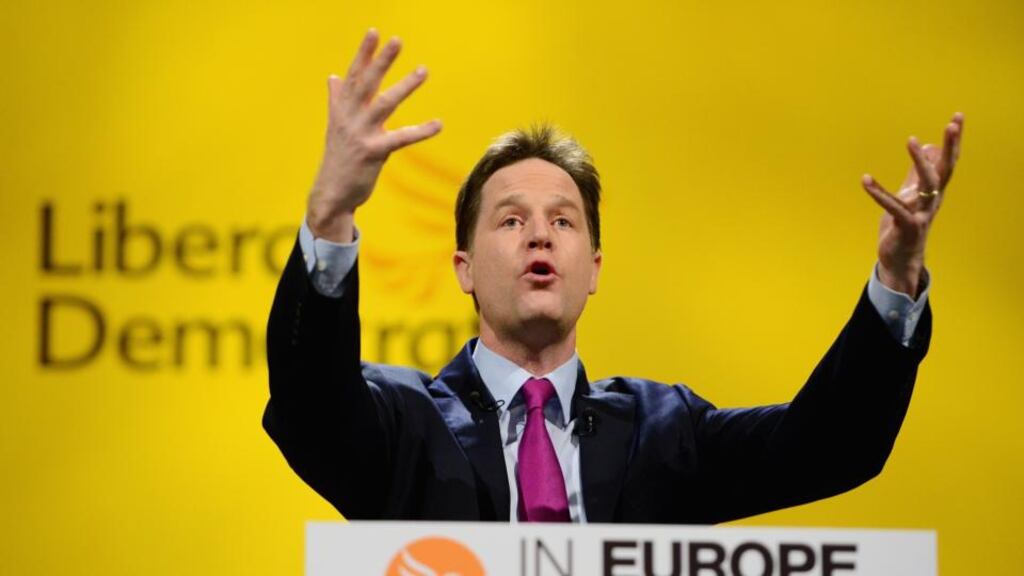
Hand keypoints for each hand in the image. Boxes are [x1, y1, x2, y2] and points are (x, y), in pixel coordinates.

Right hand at [307, 29, 442, 241]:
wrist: (331, 193)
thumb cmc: (338, 159)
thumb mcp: (335, 126)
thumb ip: (336, 100)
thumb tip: (333, 77)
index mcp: (341, 109)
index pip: (353, 75)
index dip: (363, 54)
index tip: (374, 33)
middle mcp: (349, 118)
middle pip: (368, 83)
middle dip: (382, 61)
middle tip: (397, 41)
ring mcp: (360, 135)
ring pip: (384, 104)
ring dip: (405, 86)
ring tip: (423, 70)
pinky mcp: (372, 153)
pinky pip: (400, 138)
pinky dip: (420, 131)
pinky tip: (438, 124)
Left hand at [861, 112, 963, 297]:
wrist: (899, 258)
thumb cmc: (904, 226)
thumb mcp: (910, 195)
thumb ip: (916, 173)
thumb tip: (927, 147)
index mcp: (933, 192)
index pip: (947, 162)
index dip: (953, 141)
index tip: (958, 118)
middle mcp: (932, 201)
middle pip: (945, 169)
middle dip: (950, 146)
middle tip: (952, 124)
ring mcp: (921, 213)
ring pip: (926, 185)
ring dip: (920, 162)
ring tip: (912, 139)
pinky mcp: (905, 226)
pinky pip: (893, 206)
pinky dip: (879, 192)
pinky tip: (866, 179)